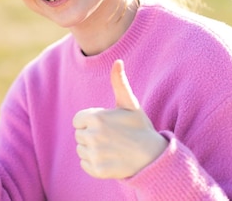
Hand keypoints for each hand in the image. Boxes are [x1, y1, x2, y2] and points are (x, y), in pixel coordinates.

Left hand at [72, 60, 167, 178]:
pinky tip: (110, 159)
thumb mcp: (130, 104)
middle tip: (112, 137)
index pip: (77, 120)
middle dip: (91, 135)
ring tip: (111, 148)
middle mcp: (93, 135)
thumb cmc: (139, 128)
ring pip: (81, 150)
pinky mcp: (97, 170)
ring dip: (92, 150)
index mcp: (96, 117)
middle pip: (78, 135)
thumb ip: (119, 82)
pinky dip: (94, 163)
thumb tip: (117, 61)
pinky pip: (85, 164)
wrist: (153, 157)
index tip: (106, 125)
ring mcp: (95, 153)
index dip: (90, 122)